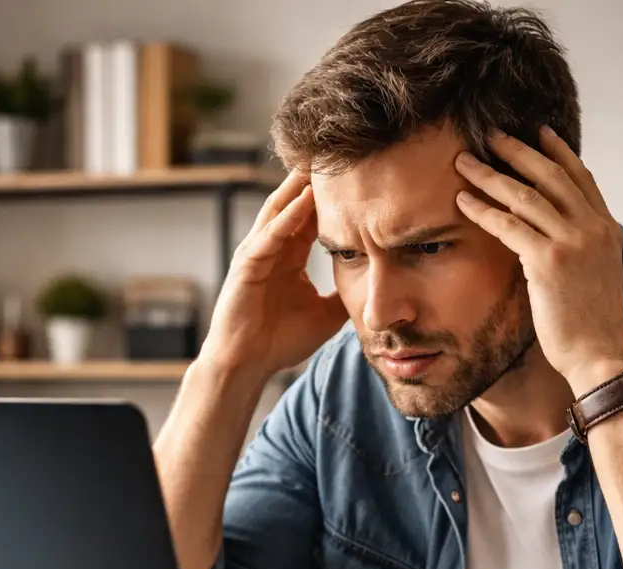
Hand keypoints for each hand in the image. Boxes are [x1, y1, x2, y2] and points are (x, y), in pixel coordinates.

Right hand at [200, 170, 346, 380]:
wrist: (248, 365)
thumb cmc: (279, 341)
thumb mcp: (326, 314)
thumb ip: (344, 294)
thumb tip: (375, 287)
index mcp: (289, 256)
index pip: (313, 216)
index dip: (334, 196)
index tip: (359, 173)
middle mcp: (272, 248)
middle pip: (295, 203)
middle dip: (315, 179)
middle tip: (340, 149)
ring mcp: (257, 253)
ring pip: (280, 210)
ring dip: (299, 186)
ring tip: (320, 160)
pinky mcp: (247, 265)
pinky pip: (269, 235)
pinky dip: (287, 217)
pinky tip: (304, 199)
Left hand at [454, 128, 622, 392]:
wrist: (600, 354)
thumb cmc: (591, 326)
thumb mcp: (596, 276)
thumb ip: (581, 250)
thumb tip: (558, 240)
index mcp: (605, 229)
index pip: (580, 178)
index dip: (557, 152)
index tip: (538, 131)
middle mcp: (592, 228)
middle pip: (550, 175)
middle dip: (518, 151)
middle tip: (490, 135)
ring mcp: (572, 242)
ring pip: (525, 195)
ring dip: (490, 175)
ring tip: (465, 161)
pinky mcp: (548, 261)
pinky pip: (508, 225)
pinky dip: (483, 210)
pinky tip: (462, 201)